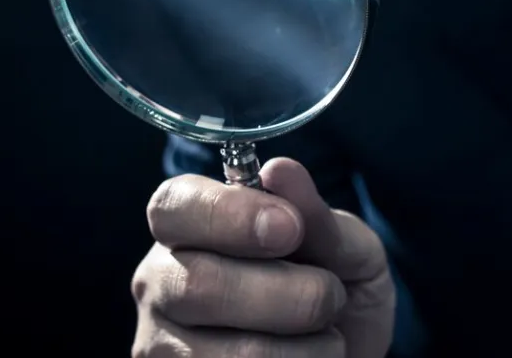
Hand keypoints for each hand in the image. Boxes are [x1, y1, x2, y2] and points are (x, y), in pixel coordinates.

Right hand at [132, 158, 394, 356]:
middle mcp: (161, 281)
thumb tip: (280, 171)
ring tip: (324, 336)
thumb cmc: (337, 291)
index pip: (174, 205)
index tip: (288, 227)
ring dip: (302, 347)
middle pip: (200, 285)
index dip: (229, 214)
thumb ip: (316, 216)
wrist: (350, 357)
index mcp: (189, 226)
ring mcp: (161, 344)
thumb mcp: (346, 248)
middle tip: (330, 295)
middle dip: (288, 294)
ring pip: (228, 353)